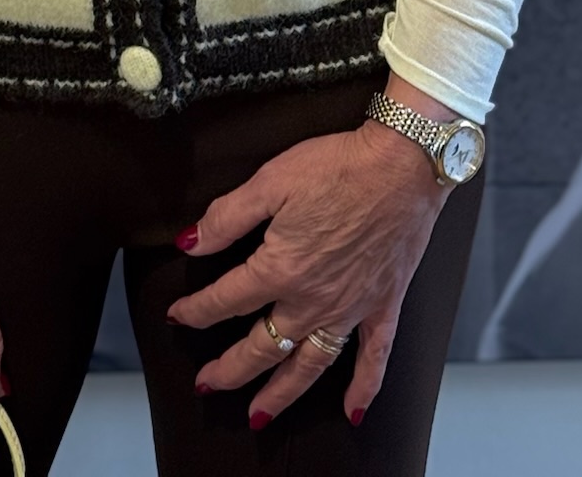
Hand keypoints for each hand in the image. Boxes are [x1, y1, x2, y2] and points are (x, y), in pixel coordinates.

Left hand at [166, 118, 448, 430]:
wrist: (402, 165)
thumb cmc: (339, 167)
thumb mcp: (270, 180)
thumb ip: (226, 217)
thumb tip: (190, 241)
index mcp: (280, 269)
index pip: (226, 300)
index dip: (196, 310)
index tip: (179, 315)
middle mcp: (312, 300)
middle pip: (261, 347)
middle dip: (229, 370)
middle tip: (207, 384)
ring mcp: (350, 309)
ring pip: (308, 366)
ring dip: (280, 394)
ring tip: (258, 416)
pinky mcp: (383, 307)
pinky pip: (373, 360)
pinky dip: (363, 390)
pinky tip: (352, 412)